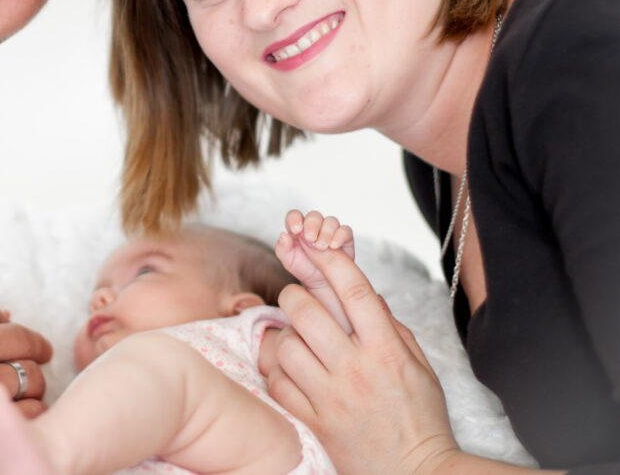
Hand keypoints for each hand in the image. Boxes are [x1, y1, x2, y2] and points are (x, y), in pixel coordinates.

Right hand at [0, 297, 52, 460]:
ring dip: (33, 382)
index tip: (8, 328)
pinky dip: (32, 413)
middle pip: (20, 337)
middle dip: (33, 345)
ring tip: (31, 390)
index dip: (1, 319)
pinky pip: (28, 411)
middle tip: (41, 353)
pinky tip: (25, 417)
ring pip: (29, 374)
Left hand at [268, 245, 458, 474]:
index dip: (331, 261)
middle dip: (294, 295)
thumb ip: (390, 327)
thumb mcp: (419, 366)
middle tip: (296, 300)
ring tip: (297, 342)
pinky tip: (292, 372)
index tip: (316, 247)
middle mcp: (357, 369)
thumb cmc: (420, 418)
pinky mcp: (314, 422)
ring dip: (286, 337)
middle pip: (307, 311)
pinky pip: (279, 383)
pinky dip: (279, 372)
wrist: (418, 474)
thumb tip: (364, 293)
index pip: (355, 290)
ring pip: (287, 345)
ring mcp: (333, 397)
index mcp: (387, 349)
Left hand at [278, 209, 354, 288]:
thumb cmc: (303, 267)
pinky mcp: (344, 238)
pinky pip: (345, 230)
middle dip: (312, 225)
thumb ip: (283, 247)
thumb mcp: (288, 260)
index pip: (294, 215)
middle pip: (314, 216)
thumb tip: (283, 235)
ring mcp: (330, 231)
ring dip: (326, 232)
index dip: (294, 219)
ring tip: (322, 246)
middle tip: (310, 238)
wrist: (320, 282)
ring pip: (331, 221)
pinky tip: (334, 246)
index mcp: (298, 229)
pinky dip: (340, 236)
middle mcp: (314, 227)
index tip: (296, 229)